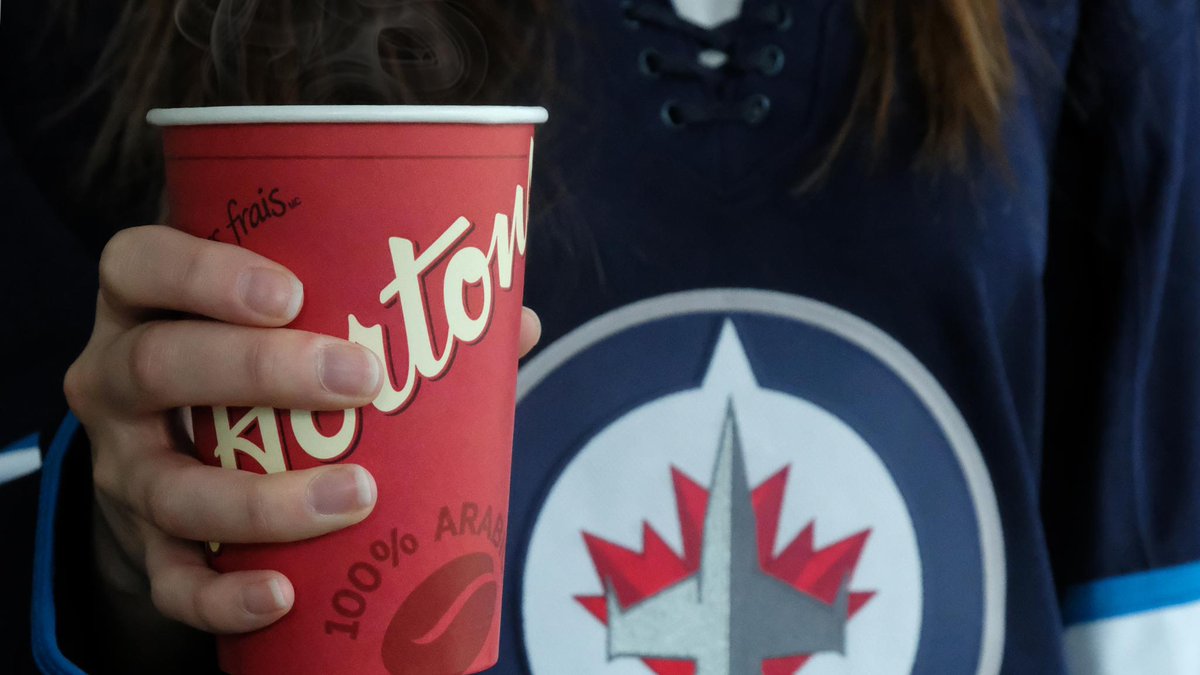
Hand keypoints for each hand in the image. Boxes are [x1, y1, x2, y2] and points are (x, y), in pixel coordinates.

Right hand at [65, 225, 540, 635]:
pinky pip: (168, 579)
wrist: (176, 466)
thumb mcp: (289, 327)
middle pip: (158, 365)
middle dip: (259, 372)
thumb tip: (519, 324)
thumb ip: (389, 317)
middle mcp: (117, 380)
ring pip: (168, 485)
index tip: (290, 293)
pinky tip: (281, 593)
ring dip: (262, 498)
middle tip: (360, 380)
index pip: (138, 263)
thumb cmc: (253, 375)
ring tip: (356, 494)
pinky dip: (221, 595)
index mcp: (148, 305)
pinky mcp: (141, 544)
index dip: (203, 274)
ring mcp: (123, 467)